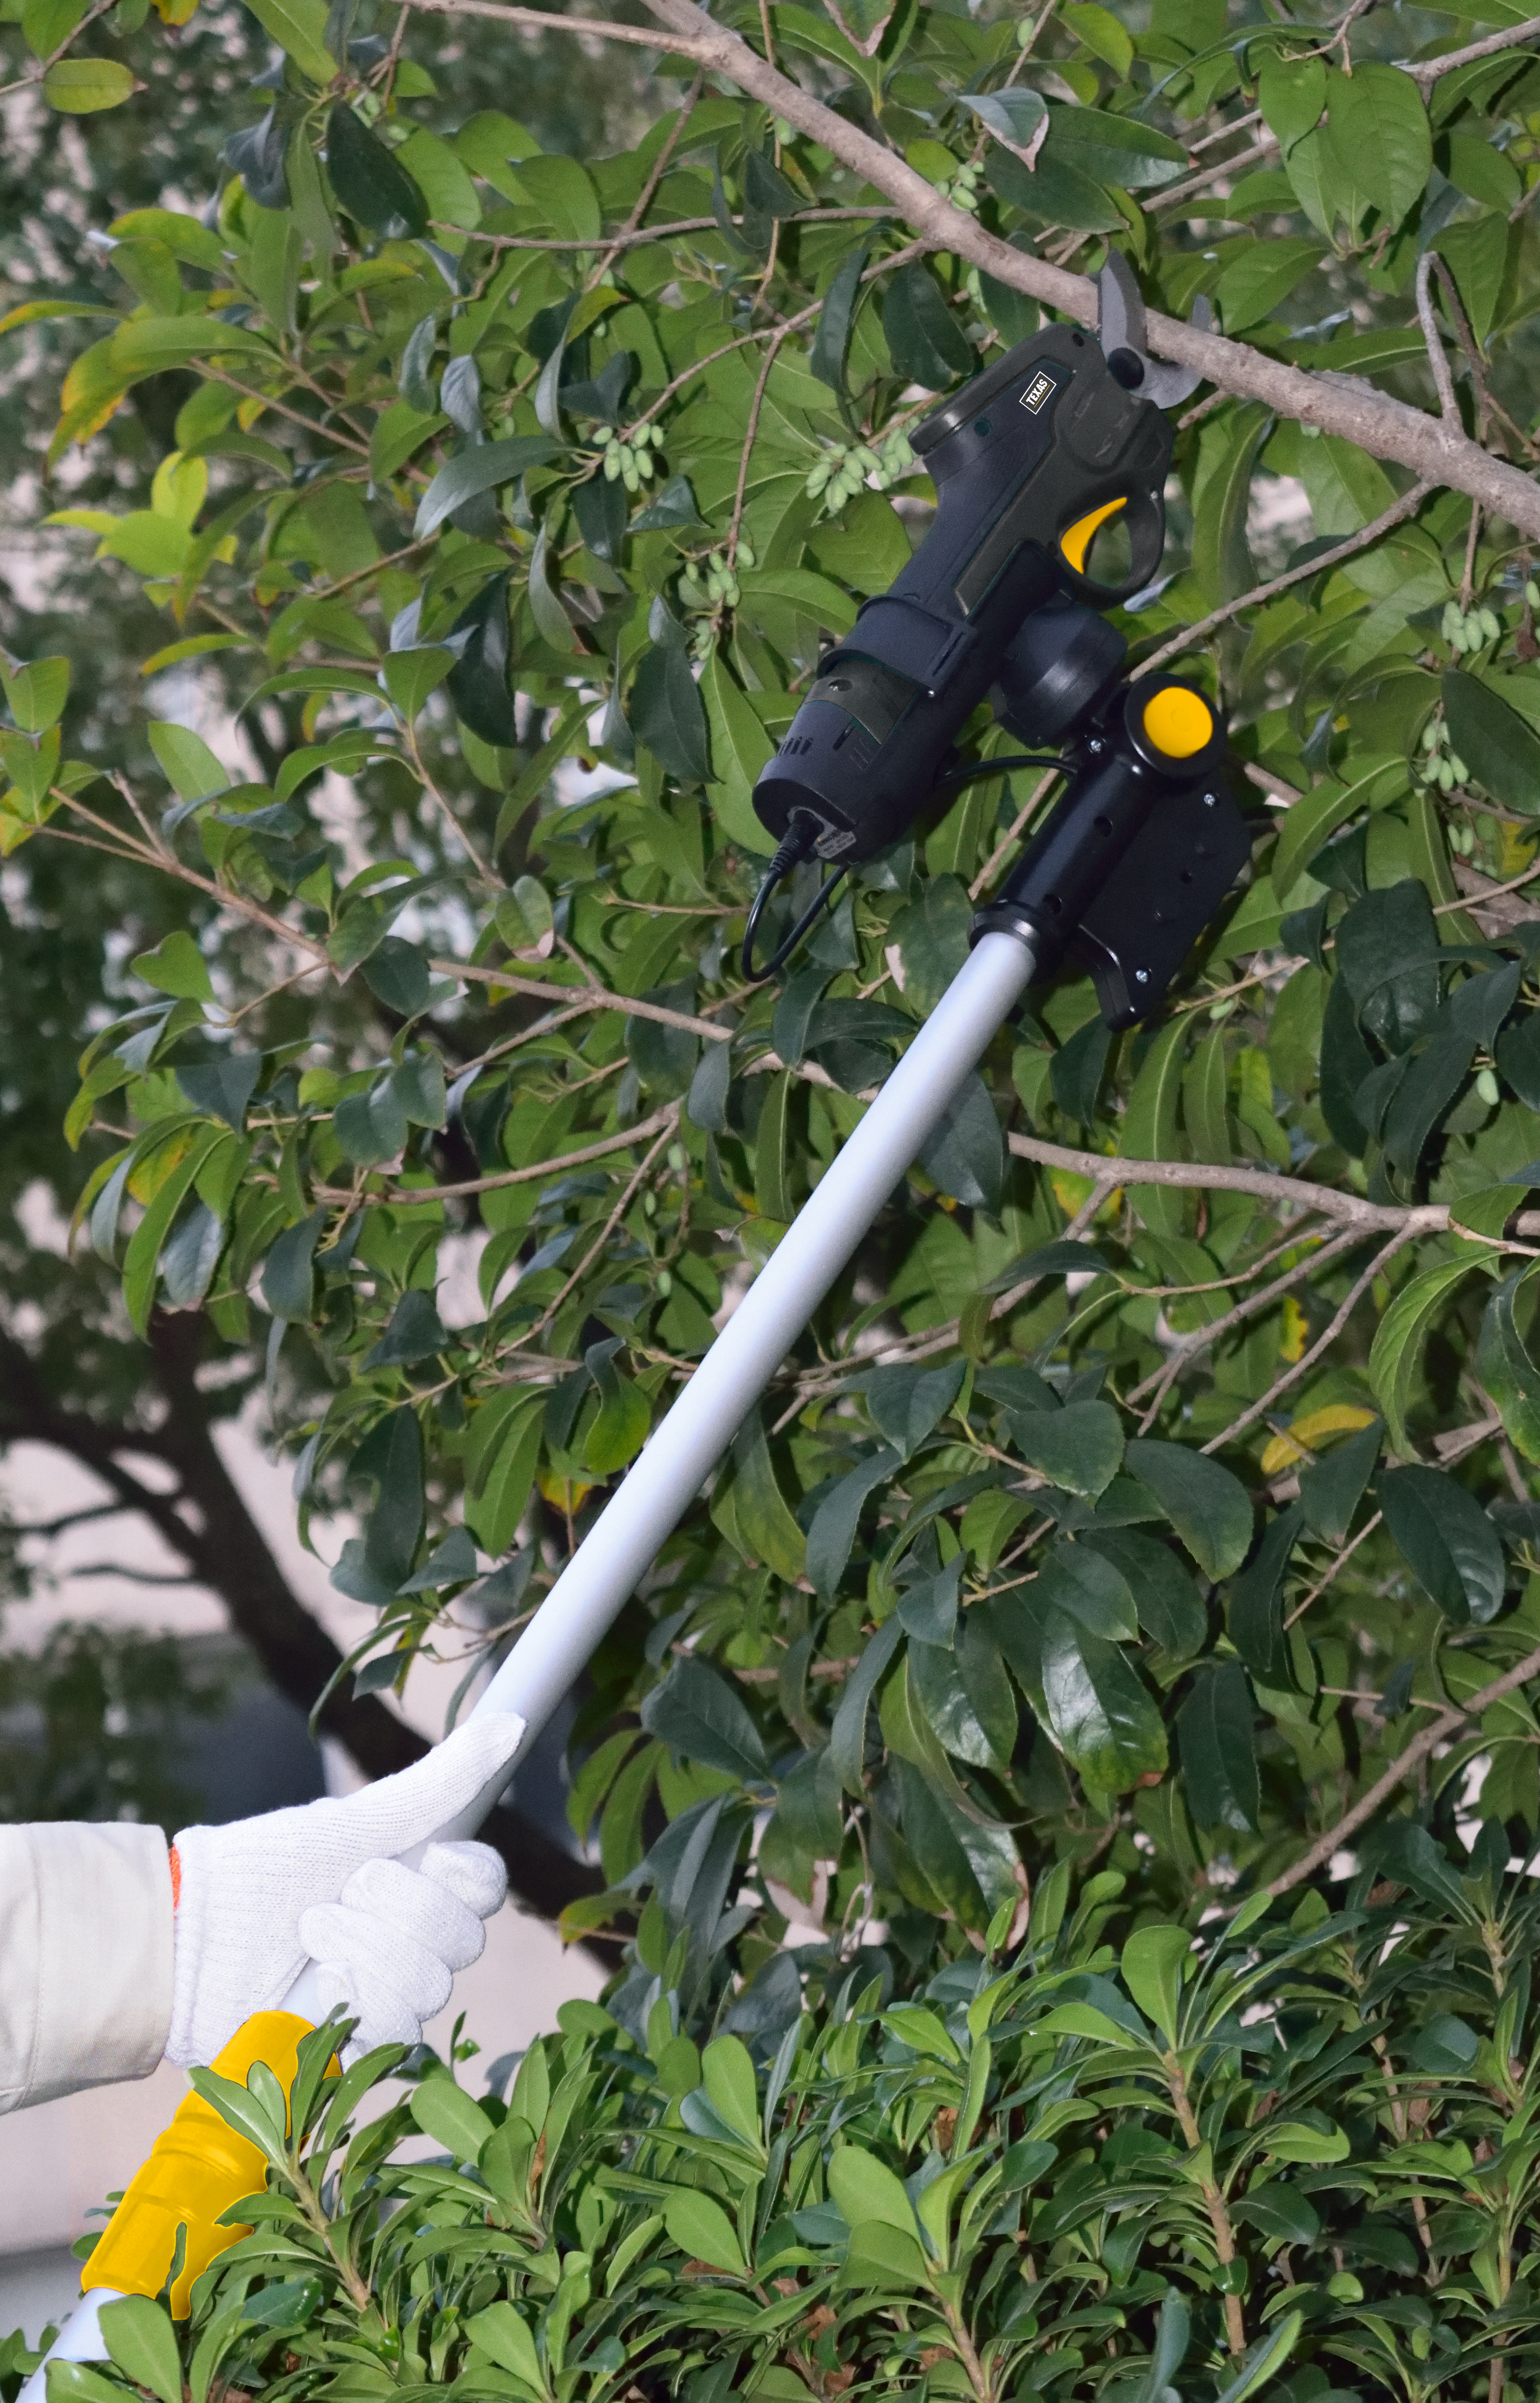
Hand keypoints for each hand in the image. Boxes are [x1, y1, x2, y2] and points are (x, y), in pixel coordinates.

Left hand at [166, 1712, 523, 2064]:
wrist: (190, 1935)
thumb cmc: (266, 1869)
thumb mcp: (356, 1821)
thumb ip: (438, 1780)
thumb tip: (510, 1724)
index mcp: (418, 1881)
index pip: (489, 1886)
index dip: (467, 1874)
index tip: (430, 1854)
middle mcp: (413, 1941)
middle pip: (464, 1937)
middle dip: (397, 1907)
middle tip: (341, 1890)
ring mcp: (388, 1997)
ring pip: (431, 1985)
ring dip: (365, 1948)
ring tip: (311, 1932)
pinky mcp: (357, 2046)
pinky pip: (395, 2031)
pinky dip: (352, 1997)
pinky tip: (312, 1983)